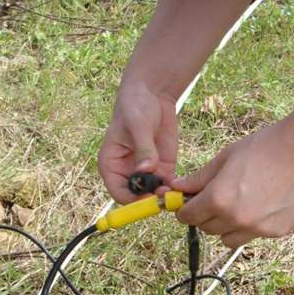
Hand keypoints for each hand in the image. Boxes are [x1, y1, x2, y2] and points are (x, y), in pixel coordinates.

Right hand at [98, 81, 177, 202]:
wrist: (153, 94)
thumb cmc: (136, 106)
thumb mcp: (138, 125)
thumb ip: (143, 149)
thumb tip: (146, 170)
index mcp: (111, 164)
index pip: (118, 192)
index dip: (132, 199)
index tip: (148, 197)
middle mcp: (127, 172)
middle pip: (136, 198)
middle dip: (150, 200)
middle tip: (165, 194)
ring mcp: (146, 172)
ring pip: (154, 194)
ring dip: (164, 196)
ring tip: (175, 190)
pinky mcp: (163, 168)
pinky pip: (168, 185)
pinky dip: (175, 189)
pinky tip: (182, 186)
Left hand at [172, 119, 293, 248]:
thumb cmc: (265, 147)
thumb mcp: (226, 158)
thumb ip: (199, 178)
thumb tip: (178, 187)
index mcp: (219, 200)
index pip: (188, 217)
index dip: (185, 209)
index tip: (188, 203)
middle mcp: (237, 219)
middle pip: (207, 229)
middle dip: (205, 215)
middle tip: (214, 198)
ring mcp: (258, 229)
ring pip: (228, 239)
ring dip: (226, 225)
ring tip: (238, 202)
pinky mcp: (278, 232)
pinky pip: (254, 235)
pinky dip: (251, 225)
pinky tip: (261, 204)